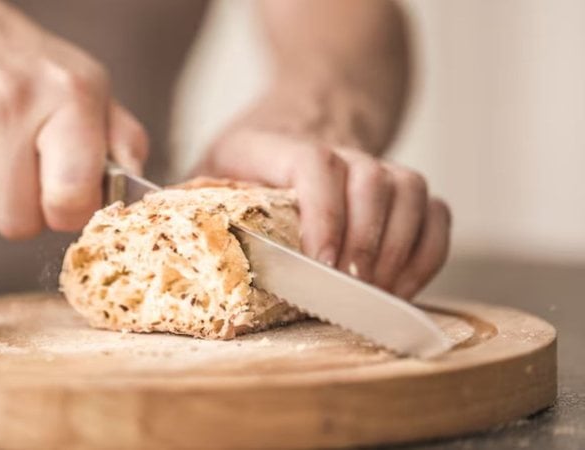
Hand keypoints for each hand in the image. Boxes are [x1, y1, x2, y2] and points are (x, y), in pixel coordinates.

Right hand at [0, 0, 147, 237]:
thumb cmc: (28, 67)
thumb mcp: (90, 87)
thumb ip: (123, 140)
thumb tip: (139, 194)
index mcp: (70, 96)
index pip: (71, 199)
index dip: (69, 213)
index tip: (65, 198)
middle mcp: (14, 103)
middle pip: (20, 222)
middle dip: (26, 211)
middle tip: (24, 176)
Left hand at [195, 87, 450, 299]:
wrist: (305, 106)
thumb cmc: (250, 153)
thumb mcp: (209, 165)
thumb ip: (190, 199)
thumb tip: (159, 242)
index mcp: (276, 143)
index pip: (314, 162)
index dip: (323, 212)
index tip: (322, 261)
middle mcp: (336, 146)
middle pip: (372, 179)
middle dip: (365, 242)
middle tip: (348, 288)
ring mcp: (374, 164)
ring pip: (411, 191)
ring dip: (399, 248)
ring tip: (375, 291)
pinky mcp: (401, 186)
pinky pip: (436, 212)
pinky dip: (428, 251)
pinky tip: (402, 285)